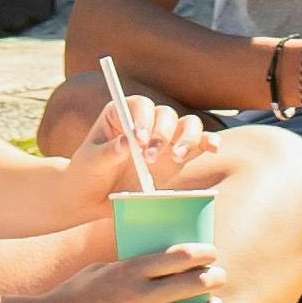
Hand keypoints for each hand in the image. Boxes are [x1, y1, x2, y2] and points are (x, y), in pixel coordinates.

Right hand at [8, 233, 220, 302]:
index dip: (205, 253)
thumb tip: (159, 266)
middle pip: (196, 284)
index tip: (211, 254)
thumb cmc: (73, 295)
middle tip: (217, 279)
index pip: (182, 255)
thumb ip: (130, 268)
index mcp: (131, 270)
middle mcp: (141, 296)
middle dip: (215, 279)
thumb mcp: (102, 270)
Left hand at [61, 68, 204, 199]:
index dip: (143, 118)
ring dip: (186, 139)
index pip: (140, 105)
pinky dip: (209, 142)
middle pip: (166, 115)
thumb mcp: (91, 162)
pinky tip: (214, 148)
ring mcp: (166, 138)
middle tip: (149, 158)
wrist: (93, 197)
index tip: (138, 139)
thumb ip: (108, 152)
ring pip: (187, 125)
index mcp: (122, 113)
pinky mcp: (178, 156)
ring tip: (175, 158)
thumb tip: (126, 142)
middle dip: (162, 135)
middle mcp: (147, 121)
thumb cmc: (87, 173)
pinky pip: (199, 144)